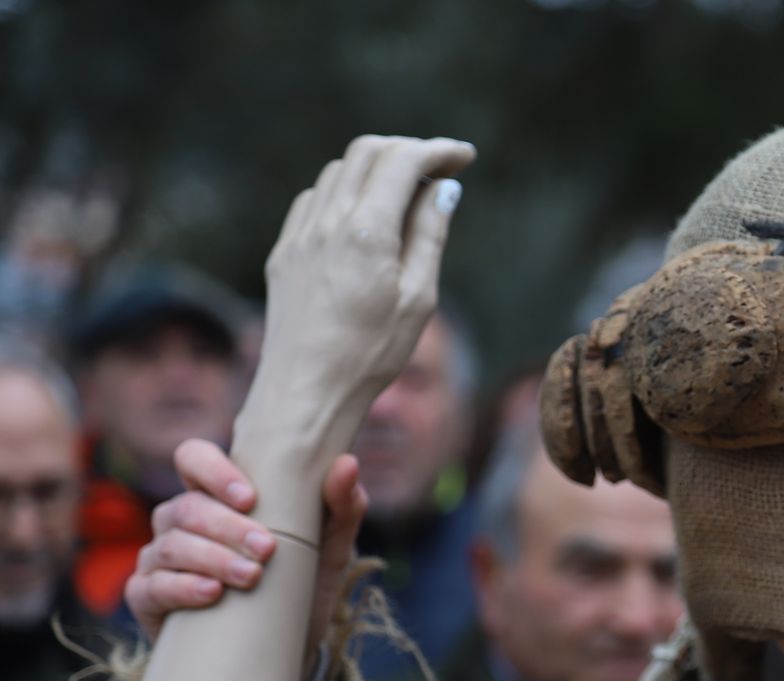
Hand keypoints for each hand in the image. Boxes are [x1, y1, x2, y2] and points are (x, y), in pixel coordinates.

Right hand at [128, 439, 366, 671]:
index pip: (193, 459)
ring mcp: (160, 560)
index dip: (213, 471)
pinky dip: (182, 587)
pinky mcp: (148, 600)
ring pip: (170, 545)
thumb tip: (347, 463)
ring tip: (252, 576)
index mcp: (217, 498)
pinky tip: (213, 593)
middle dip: (227, 527)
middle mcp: (181, 523)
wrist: (291, 648)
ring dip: (213, 558)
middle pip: (186, 508)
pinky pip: (151, 586)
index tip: (250, 499)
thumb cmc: (304, 584)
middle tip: (268, 549)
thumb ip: (343, 505)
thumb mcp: (331, 547)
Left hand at [232, 135, 474, 539]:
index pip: (402, 162)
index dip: (437, 150)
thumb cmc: (370, 355)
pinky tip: (364, 219)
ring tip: (407, 197)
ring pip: (338, 172)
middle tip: (440, 170)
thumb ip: (430, 234)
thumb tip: (444, 189)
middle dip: (408, 151)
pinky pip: (315, 199)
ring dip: (376, 170)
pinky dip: (345, 192)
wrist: (305, 392)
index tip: (465, 157)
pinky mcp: (284, 251)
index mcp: (366, 232)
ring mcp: (300, 234)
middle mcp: (327, 222)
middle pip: (367, 152)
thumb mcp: (418, 298)